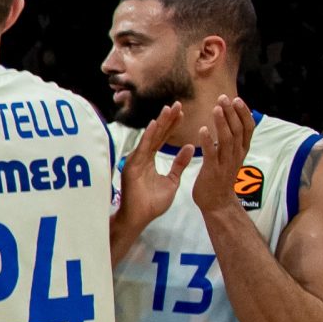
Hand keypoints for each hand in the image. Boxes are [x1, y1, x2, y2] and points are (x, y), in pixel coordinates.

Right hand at [112, 100, 192, 235]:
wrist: (139, 218)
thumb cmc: (152, 203)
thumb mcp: (172, 181)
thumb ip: (179, 164)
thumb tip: (190, 147)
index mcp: (149, 160)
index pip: (162, 139)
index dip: (172, 126)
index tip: (182, 113)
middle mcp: (142, 157)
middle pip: (157, 134)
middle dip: (167, 119)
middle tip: (177, 104)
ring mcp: (136, 160)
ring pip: (150, 137)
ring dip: (160, 123)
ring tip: (169, 109)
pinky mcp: (132, 166)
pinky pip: (143, 148)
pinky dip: (149, 136)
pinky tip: (156, 124)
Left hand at [190, 95, 257, 215]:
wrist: (217, 203)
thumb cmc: (221, 177)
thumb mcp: (231, 157)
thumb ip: (232, 141)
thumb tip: (232, 121)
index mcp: (241, 150)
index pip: (248, 128)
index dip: (244, 113)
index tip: (237, 99)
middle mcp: (236, 155)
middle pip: (238, 130)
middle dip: (232, 113)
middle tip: (224, 97)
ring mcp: (225, 163)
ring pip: (227, 140)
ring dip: (222, 123)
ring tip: (216, 108)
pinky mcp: (213, 171)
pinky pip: (211, 154)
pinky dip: (208, 141)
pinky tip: (202, 130)